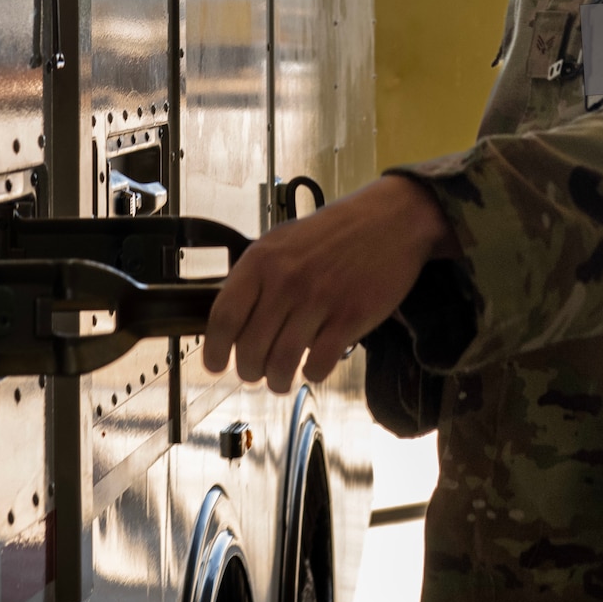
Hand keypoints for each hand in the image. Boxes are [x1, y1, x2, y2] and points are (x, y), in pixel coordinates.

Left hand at [203, 174, 454, 392]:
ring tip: (279, 380)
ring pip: (282, 363)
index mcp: (262, 260)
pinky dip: (312, 374)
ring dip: (277, 380)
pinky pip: (320, 364)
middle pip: (250, 348)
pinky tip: (312, 367)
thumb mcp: (282, 241)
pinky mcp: (350, 318)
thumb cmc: (332, 233)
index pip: (224, 317)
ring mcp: (319, 301)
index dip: (214, 350)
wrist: (388, 221)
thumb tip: (233, 319)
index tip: (214, 365)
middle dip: (248, 371)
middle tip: (254, 373)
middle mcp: (286, 281)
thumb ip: (257, 276)